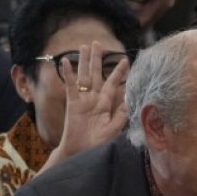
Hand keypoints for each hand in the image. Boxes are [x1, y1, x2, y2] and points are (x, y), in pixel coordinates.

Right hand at [44, 42, 128, 169]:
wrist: (82, 152)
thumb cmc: (98, 143)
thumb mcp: (113, 129)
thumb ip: (121, 115)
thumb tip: (131, 101)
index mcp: (105, 105)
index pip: (113, 84)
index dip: (118, 72)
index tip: (125, 60)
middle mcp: (94, 99)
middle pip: (96, 75)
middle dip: (97, 59)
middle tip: (98, 43)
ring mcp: (82, 100)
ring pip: (83, 76)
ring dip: (83, 61)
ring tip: (84, 46)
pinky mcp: (72, 103)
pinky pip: (70, 86)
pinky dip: (67, 74)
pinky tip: (65, 61)